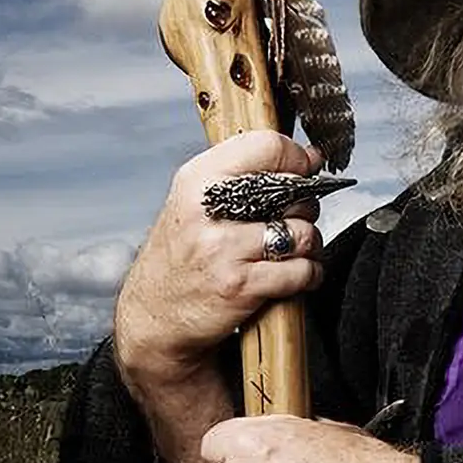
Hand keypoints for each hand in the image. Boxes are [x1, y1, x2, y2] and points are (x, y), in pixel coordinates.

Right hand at [114, 131, 324, 391]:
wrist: (153, 317)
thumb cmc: (181, 257)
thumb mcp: (195, 203)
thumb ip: (243, 176)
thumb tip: (309, 156)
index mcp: (197, 180)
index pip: (266, 145)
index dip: (297, 157)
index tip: (306, 169)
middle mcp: (208, 210)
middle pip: (293, 191)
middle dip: (304, 208)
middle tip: (289, 222)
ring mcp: (223, 248)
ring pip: (303, 232)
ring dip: (309, 245)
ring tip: (292, 251)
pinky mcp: (240, 285)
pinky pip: (301, 271)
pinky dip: (309, 274)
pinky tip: (296, 275)